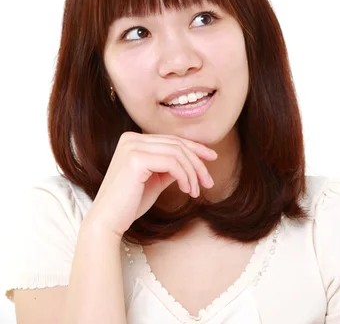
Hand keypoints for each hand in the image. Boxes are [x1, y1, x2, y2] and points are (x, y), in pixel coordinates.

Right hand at [85, 131, 217, 239]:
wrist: (107, 222)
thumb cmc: (129, 204)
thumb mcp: (155, 181)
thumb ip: (170, 168)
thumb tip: (193, 161)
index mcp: (133, 140)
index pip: (171, 140)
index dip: (195, 148)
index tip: (212, 158)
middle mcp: (130, 138)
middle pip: (176, 144)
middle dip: (197, 162)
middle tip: (209, 181)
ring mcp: (132, 146)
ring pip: (177, 153)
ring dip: (192, 172)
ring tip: (196, 191)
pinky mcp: (136, 158)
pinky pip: (171, 162)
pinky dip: (184, 175)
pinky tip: (187, 189)